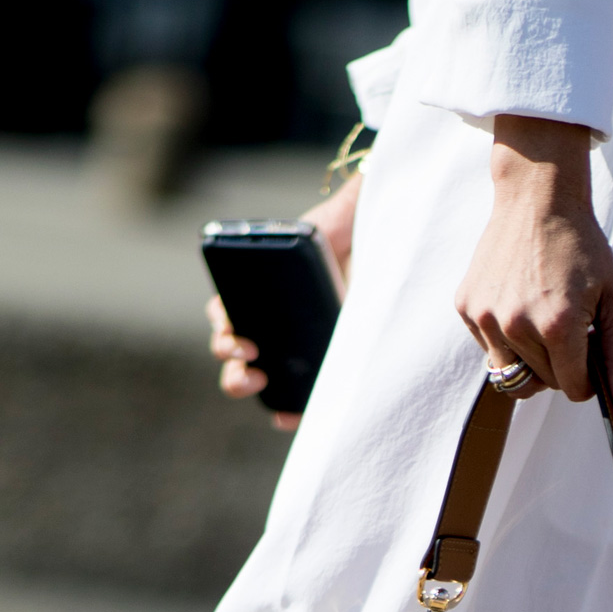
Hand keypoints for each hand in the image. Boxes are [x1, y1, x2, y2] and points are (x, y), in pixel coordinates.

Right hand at [207, 170, 361, 431]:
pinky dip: (285, 412)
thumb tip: (351, 194)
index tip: (232, 326)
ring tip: (255, 381)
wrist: (391, 267)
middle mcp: (270, 323)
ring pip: (252, 376)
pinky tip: (285, 417)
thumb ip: (340, 214)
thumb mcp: (348, 226)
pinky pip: (292, 401)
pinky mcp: (314, 374)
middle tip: (245, 351)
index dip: (221, 319)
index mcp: (264, 291)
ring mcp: (289, 351)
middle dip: (228, 354)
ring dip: (242, 382)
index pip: (227, 307)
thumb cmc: (363, 244)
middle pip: (232, 346)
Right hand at [455, 116, 612, 413]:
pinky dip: (506, 337)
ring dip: (532, 356)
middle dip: (560, 364)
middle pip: (544, 383)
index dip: (587, 376)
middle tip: (567, 323)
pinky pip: (490, 348)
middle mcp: (517, 326)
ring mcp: (486, 317)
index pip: (573, 389)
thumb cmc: (581, 248)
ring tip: (541, 314)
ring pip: (514, 373)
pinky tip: (518, 300)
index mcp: (557, 326)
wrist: (536, 198)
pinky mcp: (467, 307)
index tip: (589, 350)